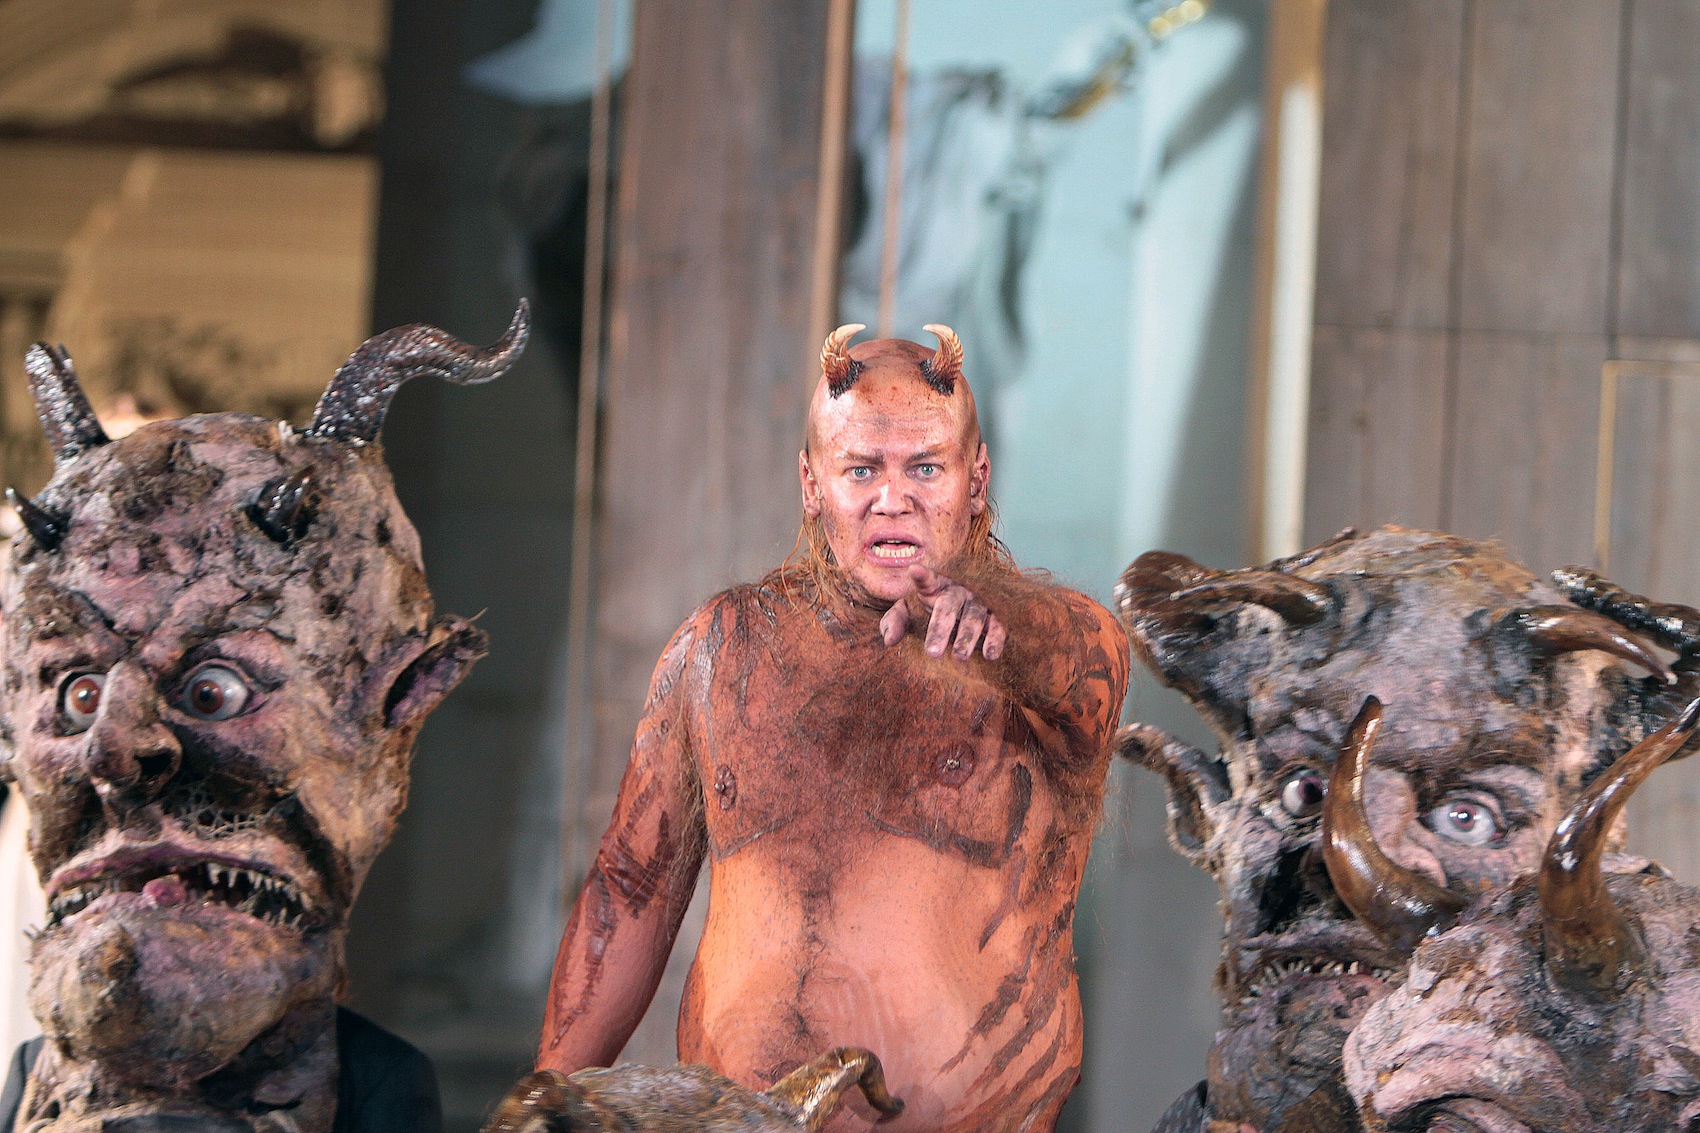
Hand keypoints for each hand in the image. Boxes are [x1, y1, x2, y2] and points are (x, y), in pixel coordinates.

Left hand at [879, 565, 1005, 660]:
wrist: (957, 619)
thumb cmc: (926, 613)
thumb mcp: (907, 615)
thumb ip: (894, 623)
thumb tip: (889, 640)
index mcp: (934, 586)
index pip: (926, 580)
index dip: (921, 576)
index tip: (913, 571)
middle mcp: (957, 591)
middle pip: (949, 605)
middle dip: (941, 628)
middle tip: (932, 652)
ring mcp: (978, 602)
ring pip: (975, 615)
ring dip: (967, 637)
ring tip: (958, 657)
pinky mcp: (994, 617)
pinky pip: (997, 626)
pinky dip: (995, 640)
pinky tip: (989, 655)